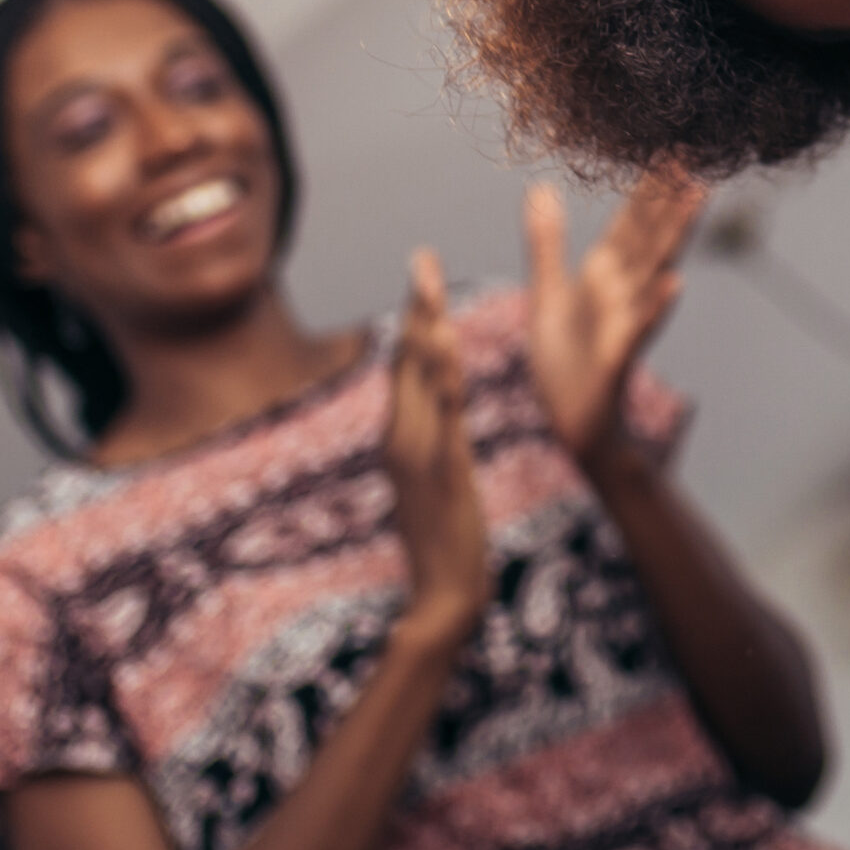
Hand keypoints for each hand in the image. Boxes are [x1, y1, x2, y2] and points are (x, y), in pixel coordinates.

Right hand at [384, 250, 488, 639]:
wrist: (443, 594)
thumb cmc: (445, 535)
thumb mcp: (438, 472)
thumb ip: (438, 431)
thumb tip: (440, 392)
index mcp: (402, 436)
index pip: (405, 363)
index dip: (413, 316)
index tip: (421, 273)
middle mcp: (401, 438)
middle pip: (406, 360)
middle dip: (416, 307)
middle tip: (422, 255)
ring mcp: (415, 455)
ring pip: (418, 382)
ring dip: (424, 331)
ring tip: (431, 286)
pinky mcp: (437, 473)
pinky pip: (439, 418)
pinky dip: (441, 382)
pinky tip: (449, 351)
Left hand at [526, 174, 700, 472]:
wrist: (569, 422)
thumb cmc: (563, 362)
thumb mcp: (548, 293)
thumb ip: (546, 242)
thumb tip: (540, 189)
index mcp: (603, 276)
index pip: (629, 224)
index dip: (647, 189)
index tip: (667, 153)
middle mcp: (620, 293)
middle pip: (649, 238)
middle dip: (669, 199)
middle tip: (692, 158)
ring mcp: (623, 321)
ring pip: (653, 271)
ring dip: (674, 236)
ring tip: (697, 198)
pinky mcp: (618, 355)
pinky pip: (640, 327)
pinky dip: (657, 305)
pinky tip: (674, 282)